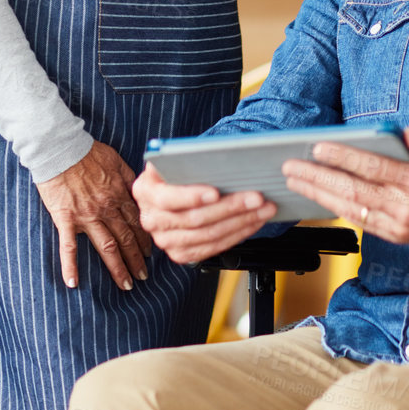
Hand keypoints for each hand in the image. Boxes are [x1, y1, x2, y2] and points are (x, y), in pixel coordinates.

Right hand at [36, 141, 150, 290]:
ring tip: (125, 285)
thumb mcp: (116, 160)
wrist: (60, 148)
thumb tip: (143, 190)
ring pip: (106, 247)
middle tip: (143, 276)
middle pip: (126, 238)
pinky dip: (70, 266)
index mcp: (119, 194)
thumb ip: (129, 178)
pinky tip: (73, 283)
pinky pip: (68, 246)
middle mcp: (106, 208)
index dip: (145, 239)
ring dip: (117, 268)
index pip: (137, 222)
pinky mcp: (66, 218)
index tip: (151, 252)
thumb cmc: (87, 152)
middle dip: (136, 259)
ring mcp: (86, 216)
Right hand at [133, 163, 277, 264]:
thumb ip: (188, 159)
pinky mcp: (180, 253)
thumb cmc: (179, 169)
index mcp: (145, 190)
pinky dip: (237, 235)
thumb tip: (218, 156)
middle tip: (256, 197)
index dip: (192, 196)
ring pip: (207, 235)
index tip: (216, 191)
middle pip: (194, 219)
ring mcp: (164, 240)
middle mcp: (151, 218)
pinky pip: (211, 248)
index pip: (168, 198)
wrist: (174, 187)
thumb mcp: (177, 158)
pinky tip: (253, 222)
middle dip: (230, 207)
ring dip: (240, 222)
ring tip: (263, 208)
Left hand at [282, 126, 408, 245]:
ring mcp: (400, 227)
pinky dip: (338, 210)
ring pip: (351, 210)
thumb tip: (390, 134)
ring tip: (297, 182)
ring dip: (320, 196)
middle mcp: (406, 209)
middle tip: (290, 167)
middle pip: (352, 192)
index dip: (341, 157)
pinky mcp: (398, 236)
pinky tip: (321, 198)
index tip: (317, 147)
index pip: (371, 168)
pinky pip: (362, 222)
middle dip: (317, 178)